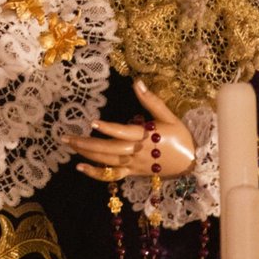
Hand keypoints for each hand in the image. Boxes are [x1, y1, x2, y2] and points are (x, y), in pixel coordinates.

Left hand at [62, 79, 195, 181]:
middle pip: (108, 149)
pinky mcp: (133, 173)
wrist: (192, 163)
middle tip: (66, 137)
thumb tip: (137, 82)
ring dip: (87, 155)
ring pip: (107, 161)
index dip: (108, 128)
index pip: (124, 132)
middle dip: (86, 144)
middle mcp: (137, 152)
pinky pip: (112, 175)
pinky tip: (80, 168)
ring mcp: (133, 164)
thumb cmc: (180, 137)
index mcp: (146, 136)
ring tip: (70, 146)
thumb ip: (151, 101)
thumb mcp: (169, 116)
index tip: (93, 122)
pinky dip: (96, 174)